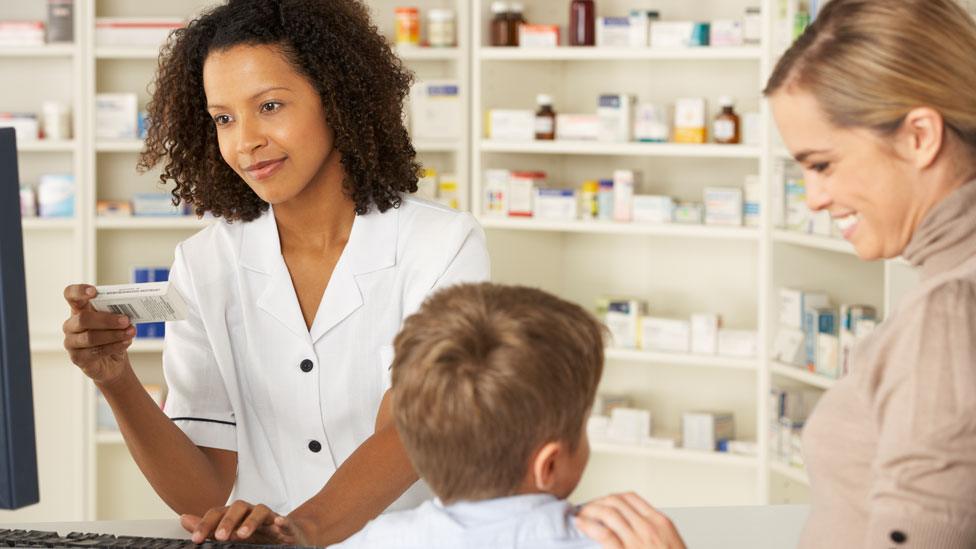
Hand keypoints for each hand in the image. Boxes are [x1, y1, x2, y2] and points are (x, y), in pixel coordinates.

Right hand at [62, 284, 134, 384]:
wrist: (112, 362)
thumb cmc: (112, 336)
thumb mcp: (115, 321)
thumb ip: (118, 313)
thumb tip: (130, 311)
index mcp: (79, 309)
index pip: (70, 295)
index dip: (79, 291)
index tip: (94, 291)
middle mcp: (71, 325)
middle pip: (83, 318)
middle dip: (107, 319)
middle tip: (125, 320)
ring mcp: (71, 342)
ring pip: (90, 337)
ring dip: (114, 334)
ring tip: (130, 332)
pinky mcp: (77, 358)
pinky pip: (96, 352)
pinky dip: (114, 346)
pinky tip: (125, 342)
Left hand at [181, 500, 309, 544]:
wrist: (288, 536)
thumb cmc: (258, 534)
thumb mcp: (231, 532)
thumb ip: (209, 527)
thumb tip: (184, 519)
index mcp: (236, 515)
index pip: (218, 513)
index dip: (206, 524)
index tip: (196, 540)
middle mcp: (251, 512)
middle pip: (239, 507)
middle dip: (228, 521)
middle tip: (220, 536)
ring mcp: (270, 518)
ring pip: (260, 511)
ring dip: (251, 522)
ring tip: (242, 534)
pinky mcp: (286, 527)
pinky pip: (285, 521)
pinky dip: (282, 521)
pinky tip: (279, 523)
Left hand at [576, 492, 685, 548]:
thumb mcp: (671, 542)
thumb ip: (654, 530)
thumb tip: (633, 523)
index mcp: (660, 522)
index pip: (630, 498)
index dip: (611, 497)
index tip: (602, 503)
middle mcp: (648, 527)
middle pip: (616, 502)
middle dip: (597, 502)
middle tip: (587, 508)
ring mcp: (637, 541)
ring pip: (608, 513)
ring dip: (590, 511)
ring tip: (581, 515)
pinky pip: (603, 534)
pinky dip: (588, 526)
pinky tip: (581, 524)